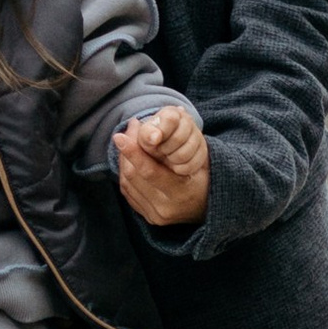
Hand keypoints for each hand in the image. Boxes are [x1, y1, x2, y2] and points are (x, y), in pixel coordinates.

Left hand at [117, 102, 209, 230]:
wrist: (208, 207)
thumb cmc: (202, 175)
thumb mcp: (197, 157)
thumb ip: (179, 138)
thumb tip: (174, 110)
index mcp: (181, 192)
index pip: (150, 171)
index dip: (133, 152)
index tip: (120, 136)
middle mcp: (166, 207)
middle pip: (134, 176)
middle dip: (126, 152)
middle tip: (125, 133)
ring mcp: (156, 215)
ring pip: (127, 183)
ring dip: (124, 161)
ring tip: (127, 143)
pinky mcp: (149, 218)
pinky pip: (128, 192)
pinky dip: (125, 174)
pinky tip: (129, 161)